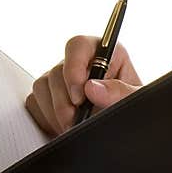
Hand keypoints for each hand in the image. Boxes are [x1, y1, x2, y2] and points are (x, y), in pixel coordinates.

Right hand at [26, 35, 141, 134]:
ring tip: (73, 127)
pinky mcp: (48, 95)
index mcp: (106, 53)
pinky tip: (63, 127)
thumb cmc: (133, 107)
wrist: (126, 127)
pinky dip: (47, 119)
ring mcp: (62, 78)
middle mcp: (82, 62)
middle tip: (75, 120)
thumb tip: (92, 88)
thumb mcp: (137, 100)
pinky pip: (34, 102)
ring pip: (42, 86)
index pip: (79, 45)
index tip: (79, 95)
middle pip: (57, 71)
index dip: (74, 67)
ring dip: (55, 112)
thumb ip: (121, 92)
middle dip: (65, 101)